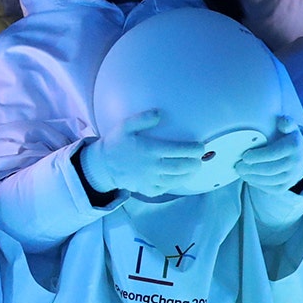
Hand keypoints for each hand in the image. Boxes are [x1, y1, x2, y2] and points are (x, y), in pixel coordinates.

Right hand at [81, 110, 208, 197]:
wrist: (102, 165)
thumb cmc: (116, 143)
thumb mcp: (125, 126)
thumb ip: (142, 118)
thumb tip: (159, 113)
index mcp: (149, 149)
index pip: (179, 150)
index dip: (194, 149)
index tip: (201, 146)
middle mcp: (151, 166)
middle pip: (181, 166)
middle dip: (195, 163)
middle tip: (200, 159)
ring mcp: (149, 179)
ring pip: (176, 179)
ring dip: (189, 174)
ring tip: (194, 168)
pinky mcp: (146, 189)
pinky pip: (165, 188)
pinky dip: (175, 183)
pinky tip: (179, 178)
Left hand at [234, 117, 302, 191]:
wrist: (302, 157)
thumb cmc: (289, 140)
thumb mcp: (289, 128)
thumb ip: (286, 122)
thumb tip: (282, 122)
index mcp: (294, 146)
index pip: (272, 153)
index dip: (256, 156)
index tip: (244, 156)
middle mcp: (296, 162)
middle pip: (270, 169)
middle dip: (251, 169)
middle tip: (238, 166)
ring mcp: (293, 176)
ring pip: (270, 180)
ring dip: (252, 177)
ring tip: (241, 172)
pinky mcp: (288, 185)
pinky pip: (272, 188)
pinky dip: (258, 184)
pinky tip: (249, 179)